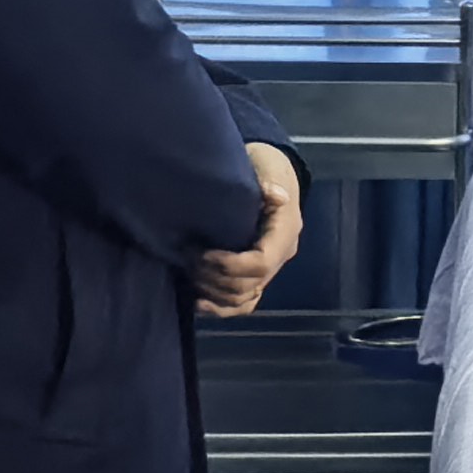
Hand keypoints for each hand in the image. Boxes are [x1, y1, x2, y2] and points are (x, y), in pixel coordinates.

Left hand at [196, 142, 302, 318]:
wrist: (270, 174)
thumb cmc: (264, 166)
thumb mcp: (266, 164)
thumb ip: (269, 180)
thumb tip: (275, 195)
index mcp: (286, 231)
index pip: (262, 263)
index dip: (229, 265)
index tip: (202, 253)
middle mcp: (281, 254)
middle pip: (250, 285)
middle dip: (214, 277)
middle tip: (187, 259)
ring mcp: (270, 268)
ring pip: (244, 298)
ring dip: (213, 292)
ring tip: (189, 272)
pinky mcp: (256, 275)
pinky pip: (243, 303)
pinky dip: (220, 308)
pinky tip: (197, 302)